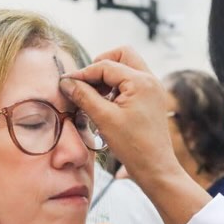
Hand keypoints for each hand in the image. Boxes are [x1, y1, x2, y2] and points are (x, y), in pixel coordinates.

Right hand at [60, 46, 211, 223]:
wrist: (156, 169)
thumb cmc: (133, 146)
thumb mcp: (104, 119)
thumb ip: (84, 96)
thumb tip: (66, 82)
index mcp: (141, 81)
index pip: (106, 65)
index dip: (84, 73)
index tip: (67, 83)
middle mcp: (150, 80)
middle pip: (122, 54)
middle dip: (101, 65)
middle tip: (87, 84)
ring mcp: (152, 89)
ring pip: (127, 66)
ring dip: (108, 77)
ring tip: (95, 98)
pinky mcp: (150, 99)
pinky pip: (131, 81)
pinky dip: (116, 87)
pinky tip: (106, 105)